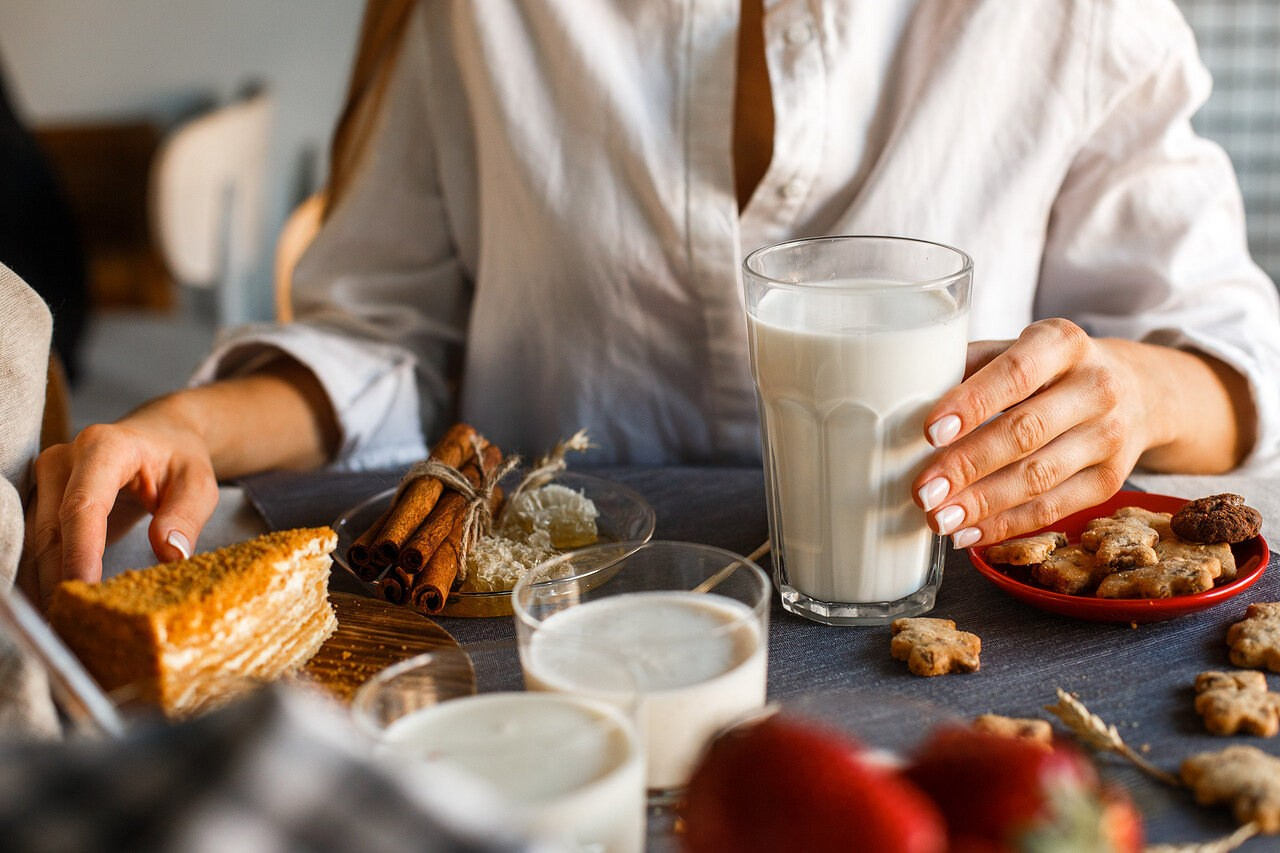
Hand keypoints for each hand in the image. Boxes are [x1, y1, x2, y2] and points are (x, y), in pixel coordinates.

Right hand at [19, 400, 219, 609]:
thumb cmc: (180, 458)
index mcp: (104, 448)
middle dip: (56, 579)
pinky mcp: (41, 499)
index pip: (83, 506)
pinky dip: (46, 575)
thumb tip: (171, 554)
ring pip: (36, 540)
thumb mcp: (199, 482)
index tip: (83, 588)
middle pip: (51, 529)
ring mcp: (46, 479)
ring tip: (62, 625)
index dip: (79, 550)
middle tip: (69, 625)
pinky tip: (58, 607)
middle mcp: (64, 461)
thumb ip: (186, 516)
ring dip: (45, 583)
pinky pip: (37, 542)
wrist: (161, 436)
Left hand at [911, 319, 1154, 549]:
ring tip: (937, 519)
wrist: (1139, 390)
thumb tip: (903, 398)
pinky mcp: (1111, 481)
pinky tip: (968, 533)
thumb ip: (968, 366)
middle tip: (921, 490)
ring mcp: (1109, 437)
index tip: (928, 431)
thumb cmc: (1049, 368)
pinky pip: (1054, 509)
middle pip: (1025, 432)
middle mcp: (1096, 388)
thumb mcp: (1016, 348)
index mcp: (1063, 343)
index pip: (1016, 374)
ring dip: (982, 504)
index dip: (972, 403)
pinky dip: (1006, 525)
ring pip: (1039, 477)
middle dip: (967, 466)